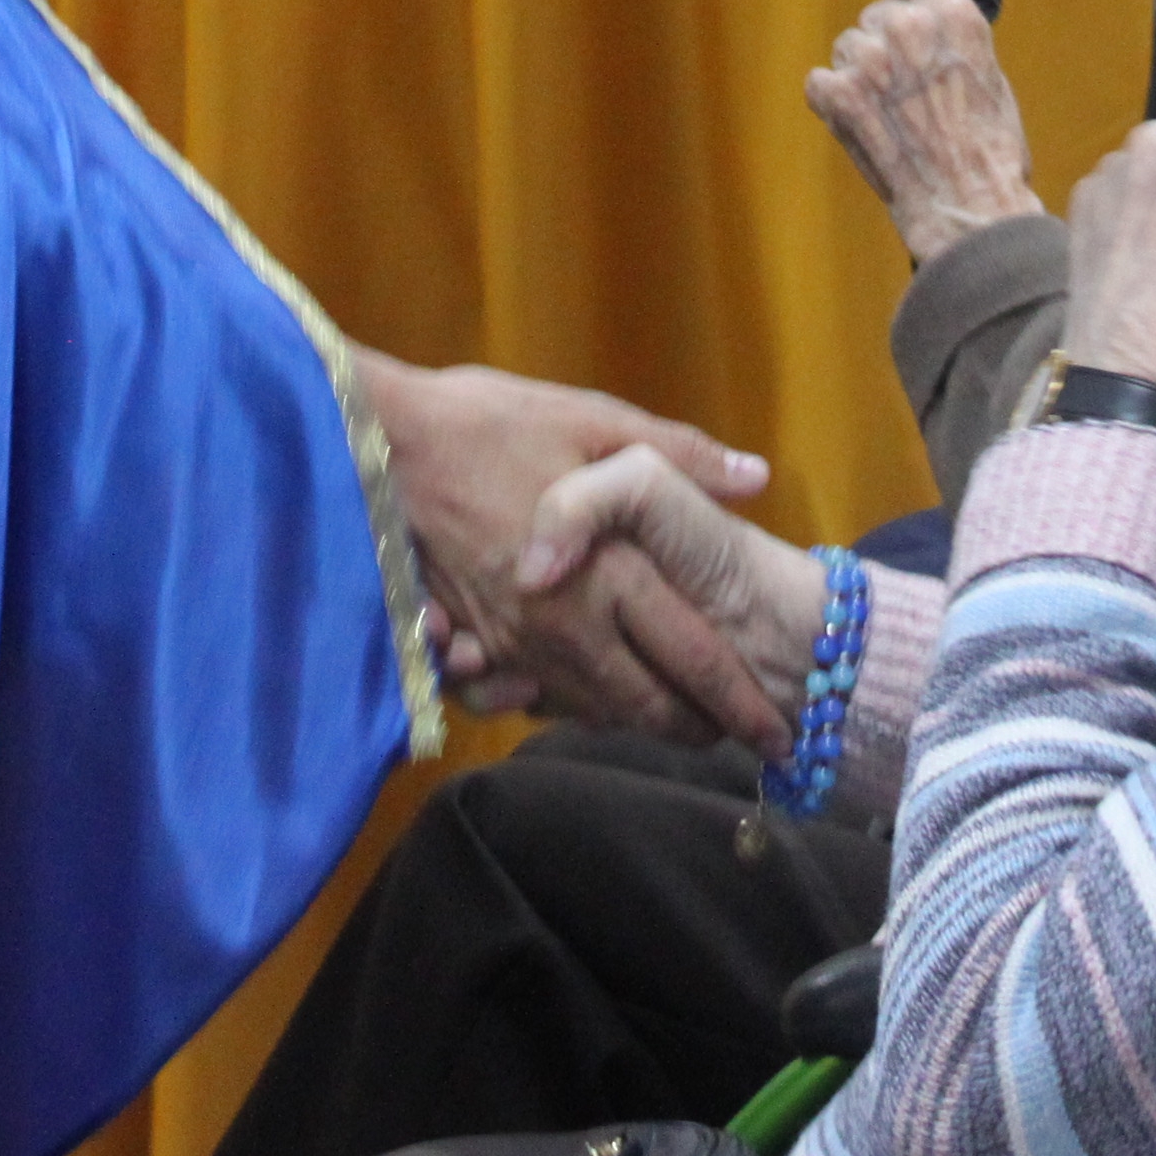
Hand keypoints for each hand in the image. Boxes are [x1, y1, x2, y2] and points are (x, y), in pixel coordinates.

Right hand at [361, 353, 787, 748]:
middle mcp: (565, 628)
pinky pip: (537, 698)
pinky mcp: (476, 646)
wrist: (377, 445)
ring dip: (638, 720)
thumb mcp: (591, 420)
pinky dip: (573, 703)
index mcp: (608, 575)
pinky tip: (592, 691)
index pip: (693, 659)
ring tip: (678, 721)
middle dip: (696, 728)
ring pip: (592, 709)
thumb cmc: (488, 424)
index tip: (778, 731)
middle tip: (733, 736)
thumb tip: (755, 476)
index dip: (740, 701)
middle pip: (645, 705)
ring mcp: (516, 646)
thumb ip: (679, 455)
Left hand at [806, 0, 1038, 267]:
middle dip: (888, 46)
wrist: (966, 206)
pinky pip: (822, 82)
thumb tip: (922, 18)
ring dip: (863, 76)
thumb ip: (949, 37)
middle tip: (912, 90)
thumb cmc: (989, 149)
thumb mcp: (986, 72)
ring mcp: (866, 60)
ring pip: (849, 48)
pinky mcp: (836, 95)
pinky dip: (837, 104)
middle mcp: (906, 28)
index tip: (912, 10)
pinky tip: (867, 128)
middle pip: (877, 14)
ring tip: (895, 117)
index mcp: (952, 14)